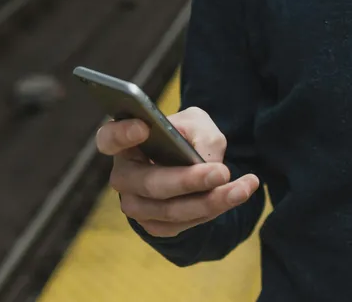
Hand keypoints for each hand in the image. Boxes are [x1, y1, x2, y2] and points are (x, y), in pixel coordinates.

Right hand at [96, 106, 259, 237]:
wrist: (191, 166)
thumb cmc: (186, 138)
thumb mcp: (197, 125)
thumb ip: (202, 137)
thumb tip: (208, 164)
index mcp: (124, 143)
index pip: (109, 139)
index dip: (121, 135)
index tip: (144, 127)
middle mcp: (124, 176)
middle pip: (148, 183)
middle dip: (188, 181)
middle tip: (221, 172)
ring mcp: (136, 205)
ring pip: (170, 210)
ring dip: (210, 201)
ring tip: (242, 188)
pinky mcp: (154, 225)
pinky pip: (183, 224)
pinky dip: (213, 211)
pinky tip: (237, 195)